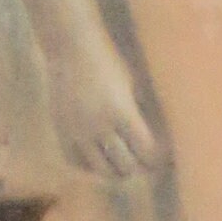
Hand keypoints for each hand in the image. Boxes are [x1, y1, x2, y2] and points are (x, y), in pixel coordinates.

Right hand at [45, 39, 164, 179]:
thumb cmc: (108, 63)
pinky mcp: (61, 131)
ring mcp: (77, 131)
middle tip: (144, 165)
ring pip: (101, 170)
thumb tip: (153, 142)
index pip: (145, 151)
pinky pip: (77, 162)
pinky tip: (99, 159)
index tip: (160, 158)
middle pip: (125, 165)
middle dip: (138, 167)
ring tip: (124, 166)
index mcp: (122, 112)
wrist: (70, 49)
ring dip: (116, 170)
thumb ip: (138, 114)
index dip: (156, 158)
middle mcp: (99, 126)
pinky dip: (90, 166)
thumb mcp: (131, 87)